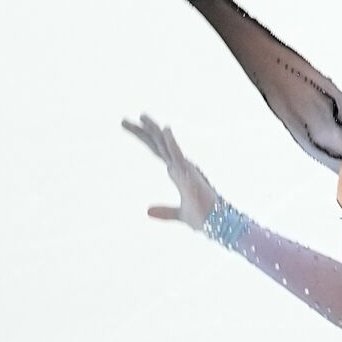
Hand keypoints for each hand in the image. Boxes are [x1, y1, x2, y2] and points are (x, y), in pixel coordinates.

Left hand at [121, 114, 219, 230]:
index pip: (159, 151)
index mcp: (179, 172)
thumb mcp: (179, 214)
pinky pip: (178, 155)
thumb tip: (147, 211)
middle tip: (123, 121)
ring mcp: (186, 168)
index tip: (133, 127)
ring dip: (153, 130)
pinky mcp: (190, 174)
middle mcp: (182, 166)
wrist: (219, 225)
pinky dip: (171, 142)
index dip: (146, 139)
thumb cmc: (204, 218)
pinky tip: (165, 129)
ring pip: (165, 145)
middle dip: (142, 132)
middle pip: (158, 145)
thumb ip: (164, 211)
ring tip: (141, 116)